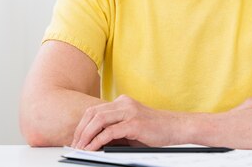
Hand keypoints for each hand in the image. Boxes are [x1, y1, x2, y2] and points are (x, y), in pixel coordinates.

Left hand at [70, 95, 185, 150]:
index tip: (77, 138)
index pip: (95, 110)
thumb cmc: (156, 129)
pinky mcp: (134, 123)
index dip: (82, 125)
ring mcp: (129, 112)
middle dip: (81, 130)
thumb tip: (95, 141)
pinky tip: (92, 149)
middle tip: (75, 145)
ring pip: (98, 120)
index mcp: (122, 102)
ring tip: (81, 148)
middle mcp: (124, 104)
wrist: (176, 127)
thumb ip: (115, 128)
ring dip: (86, 135)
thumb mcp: (132, 126)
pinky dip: (98, 141)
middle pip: (93, 113)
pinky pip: (109, 131)